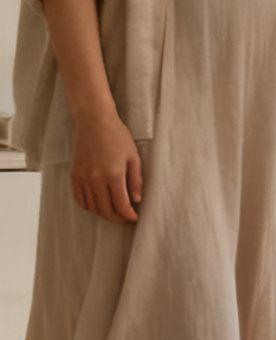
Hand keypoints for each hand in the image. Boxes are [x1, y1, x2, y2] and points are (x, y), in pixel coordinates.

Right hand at [71, 108, 142, 222]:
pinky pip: (79, 199)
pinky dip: (89, 206)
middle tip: (126, 218)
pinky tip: (98, 205)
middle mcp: (95, 179)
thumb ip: (136, 180)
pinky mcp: (73, 175)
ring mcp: (82, 178)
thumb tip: (137, 200)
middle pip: (105, 210)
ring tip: (114, 212)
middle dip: (117, 218)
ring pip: (92, 207)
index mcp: (113, 174)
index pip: (121, 205)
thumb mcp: (133, 157)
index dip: (129, 215)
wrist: (93, 122)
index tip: (135, 218)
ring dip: (103, 214)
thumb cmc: (117, 136)